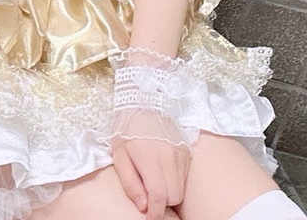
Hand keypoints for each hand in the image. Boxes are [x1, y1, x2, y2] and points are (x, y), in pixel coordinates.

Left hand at [100, 46, 201, 215]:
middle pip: (174, 197)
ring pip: (181, 188)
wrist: (145, 97)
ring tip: (154, 181)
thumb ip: (131, 182)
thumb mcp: (120, 154)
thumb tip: (144, 207)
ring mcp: (180, 152)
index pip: (160, 198)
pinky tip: (163, 170)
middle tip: (148, 195)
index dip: (155, 214)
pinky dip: (175, 180)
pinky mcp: (186, 149)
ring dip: (169, 192)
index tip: (149, 218)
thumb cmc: (127, 126)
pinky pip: (184, 176)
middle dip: (162, 203)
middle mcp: (170, 156)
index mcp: (150, 158)